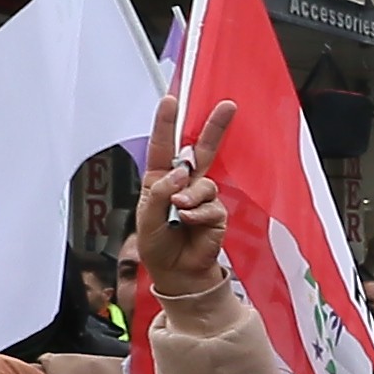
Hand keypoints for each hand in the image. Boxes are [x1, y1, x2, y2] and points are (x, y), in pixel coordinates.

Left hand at [132, 97, 241, 295]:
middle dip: (214, 127)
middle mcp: (183, 184)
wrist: (178, 273)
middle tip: (228, 106)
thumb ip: (160, 193)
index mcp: (160, 181)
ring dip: (191, 197)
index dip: (167, 123)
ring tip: (181, 213)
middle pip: (200, 150)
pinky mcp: (216, 213)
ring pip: (203, 183)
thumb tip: (180, 174)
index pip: (163, 147)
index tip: (171, 100)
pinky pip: (211, 205)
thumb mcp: (146, 218)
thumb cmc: (157, 246)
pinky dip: (198, 214)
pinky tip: (191, 224)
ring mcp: (202, 197)